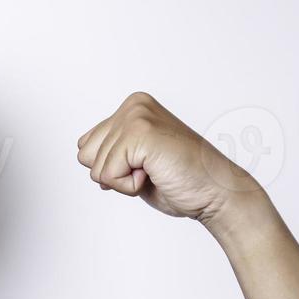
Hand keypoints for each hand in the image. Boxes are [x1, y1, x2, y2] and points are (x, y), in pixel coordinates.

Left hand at [75, 92, 262, 224]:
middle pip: (85, 156)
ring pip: (95, 168)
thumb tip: (82, 151)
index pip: (86, 147)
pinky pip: (107, 175)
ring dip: (123, 181)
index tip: (144, 166)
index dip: (110, 168)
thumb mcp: (134, 161)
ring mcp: (137, 117)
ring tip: (155, 172)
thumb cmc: (180, 180)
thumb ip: (110, 151)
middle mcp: (133, 105)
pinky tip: (155, 175)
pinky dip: (128, 186)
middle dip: (113, 174)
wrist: (215, 193)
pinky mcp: (140, 134)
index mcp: (132, 107)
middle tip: (149, 171)